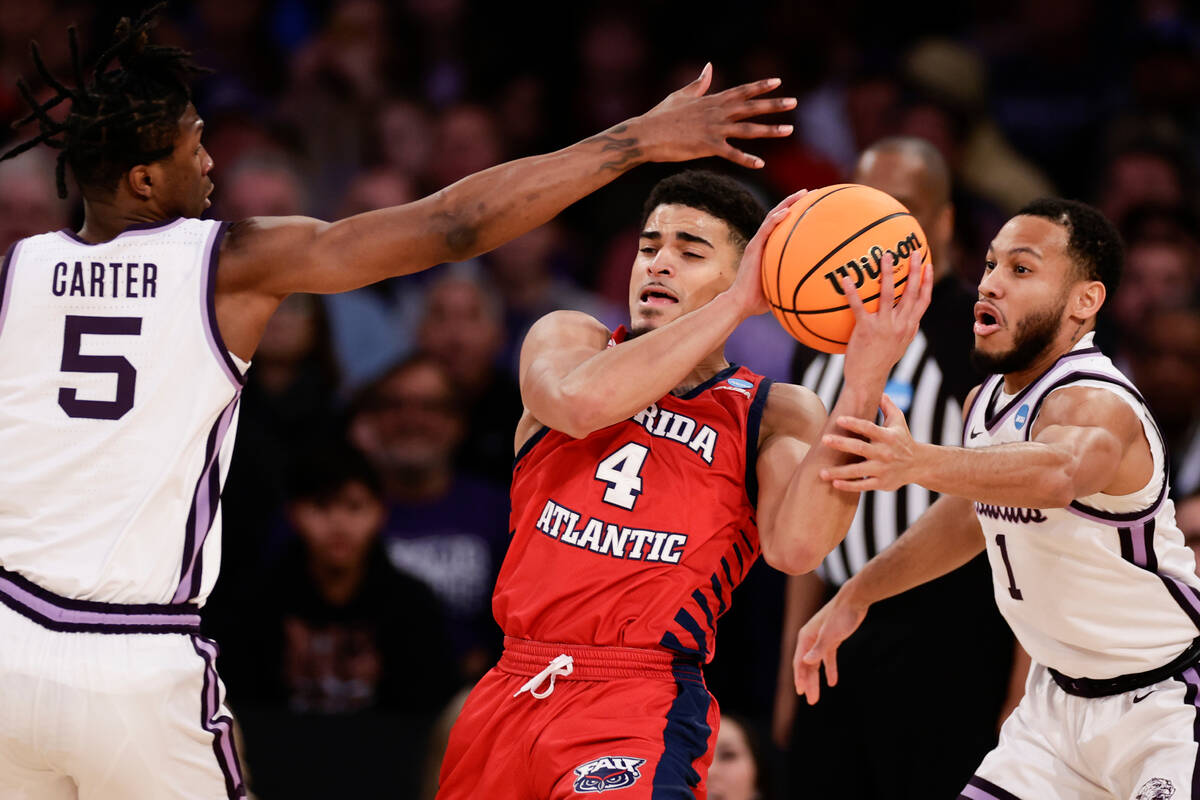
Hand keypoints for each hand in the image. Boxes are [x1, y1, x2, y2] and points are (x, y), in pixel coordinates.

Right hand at [631, 64, 796, 168]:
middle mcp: (717, 112)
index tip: (778, 82)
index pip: (741, 91)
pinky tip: (760, 163)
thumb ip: (699, 83)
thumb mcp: (681, 95)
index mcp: (711, 100)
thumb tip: (709, 68)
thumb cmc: (661, 115)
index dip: (760, 86)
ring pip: (748, 129)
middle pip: (751, 107)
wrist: (647, 134)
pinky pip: (732, 154)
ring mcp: (714, 129)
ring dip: (770, 129)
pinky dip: (746, 159)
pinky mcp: (707, 147)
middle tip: (794, 102)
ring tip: (789, 129)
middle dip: (774, 104)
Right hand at [727, 189, 808, 316]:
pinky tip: (787, 211)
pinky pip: (766, 229)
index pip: (783, 226)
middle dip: (795, 202)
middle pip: (779, 215)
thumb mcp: (783, 287)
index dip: (796, 214)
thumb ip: (795, 282)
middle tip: (811, 193)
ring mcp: (757, 243)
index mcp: (769, 249)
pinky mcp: (753, 247)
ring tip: (803, 193)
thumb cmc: (761, 300)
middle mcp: (763, 242)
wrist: (742, 303)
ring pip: (773, 216)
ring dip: (788, 203)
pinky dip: (776, 219)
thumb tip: (816, 289)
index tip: (812, 206)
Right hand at [793, 590, 866, 703]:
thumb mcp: (830, 634)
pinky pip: (828, 658)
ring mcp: (821, 639)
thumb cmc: (841, 616)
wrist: (855, 600)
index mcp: (806, 637)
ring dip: (817, 679)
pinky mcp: (832, 639)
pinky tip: (832, 682)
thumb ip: (818, 649)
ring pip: (816, 664)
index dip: (799, 677)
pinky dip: (830, 669)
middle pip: (807, 665)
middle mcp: (811, 639)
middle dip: (808, 683)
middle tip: (811, 701)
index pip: (799, 662)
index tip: (800, 692)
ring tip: (816, 696)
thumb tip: (806, 662)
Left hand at [819, 394, 918, 491]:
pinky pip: (862, 485)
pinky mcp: (881, 483)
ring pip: (858, 471)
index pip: (869, 428)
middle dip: (841, 444)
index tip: (839, 419)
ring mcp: (882, 469)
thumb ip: (887, 406)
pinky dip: (849, 486)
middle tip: (824, 440)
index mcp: (887, 436)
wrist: (919, 464)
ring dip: (839, 472)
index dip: (854, 423)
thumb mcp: (898, 421)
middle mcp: (884, 453)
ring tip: (821, 472)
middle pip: (860, 448)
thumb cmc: (903, 439)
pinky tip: (834, 483)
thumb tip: (878, 390)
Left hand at [841, 251, 932, 390]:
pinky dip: (852, 292)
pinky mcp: (866, 330)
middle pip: (911, 293)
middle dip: (915, 270)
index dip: (927, 282)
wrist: (867, 379)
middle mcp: (900, 325)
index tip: (928, 266)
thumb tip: (904, 317)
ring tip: (885, 256)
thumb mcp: (898, 345)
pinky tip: (845, 279)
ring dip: (888, 273)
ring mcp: (884, 327)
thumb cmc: (879, 361)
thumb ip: (902, 329)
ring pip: (889, 294)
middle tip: (916, 252)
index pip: (923, 301)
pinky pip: (858, 307)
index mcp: (909, 327)